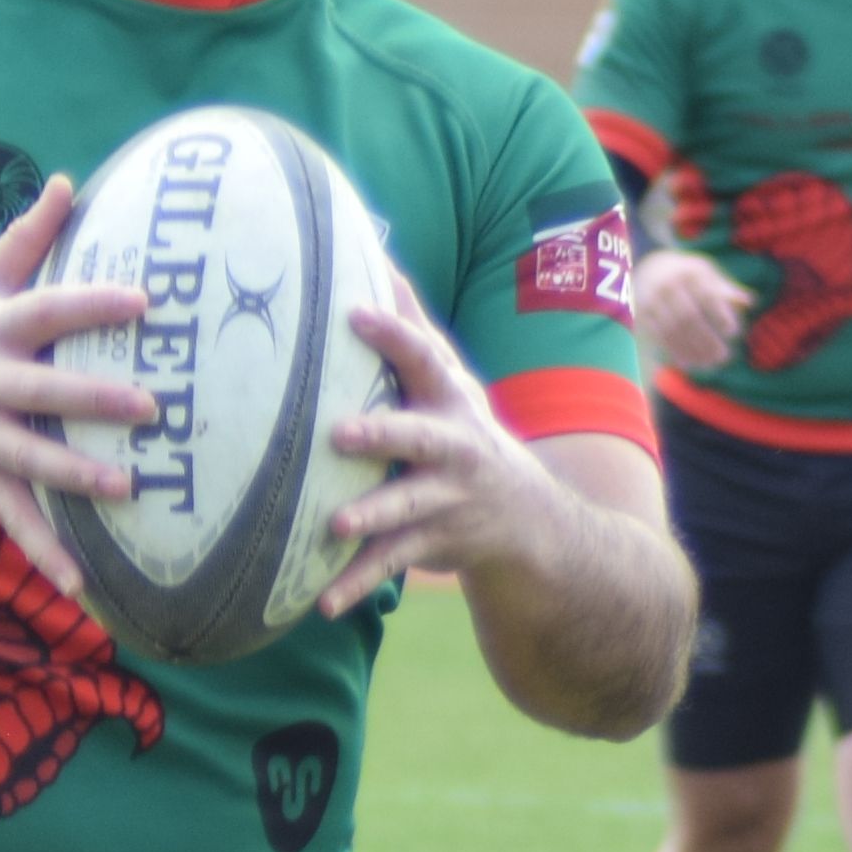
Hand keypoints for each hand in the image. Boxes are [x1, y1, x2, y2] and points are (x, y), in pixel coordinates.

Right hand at [0, 176, 152, 590]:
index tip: (145, 301)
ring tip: (127, 489)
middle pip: (42, 391)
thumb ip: (26, 238)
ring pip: (31, 462)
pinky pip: (15, 522)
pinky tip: (83, 586)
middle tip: (151, 405)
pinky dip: (47, 554)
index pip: (47, 311)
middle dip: (93, 400)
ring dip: (78, 479)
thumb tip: (69, 181)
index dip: (93, 305)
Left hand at [309, 285, 575, 613]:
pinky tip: (321, 603)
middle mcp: (455, 448)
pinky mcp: (434, 544)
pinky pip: (391, 565)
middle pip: (421, 437)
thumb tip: (374, 248)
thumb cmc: (464, 434)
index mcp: (451, 401)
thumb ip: (411, 326)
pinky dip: (356, 584)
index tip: (354, 312)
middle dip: (384, 434)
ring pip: (406, 508)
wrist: (530, 525)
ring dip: (372, 515)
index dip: (393, 333)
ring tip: (334, 524)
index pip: (425, 358)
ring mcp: (447, 500)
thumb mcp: (450, 382)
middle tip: (340, 433)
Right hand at [628, 242, 750, 377]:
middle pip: (688, 317)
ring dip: (692, 350)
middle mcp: (667, 285)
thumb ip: (726, 289)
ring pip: (673, 331)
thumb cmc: (688, 274)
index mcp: (688, 272)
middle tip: (723, 356)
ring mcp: (651, 300)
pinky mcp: (642, 314)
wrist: (649, 267)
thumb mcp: (707, 274)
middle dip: (706, 339)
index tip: (733, 333)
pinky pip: (659, 337)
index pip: (707, 296)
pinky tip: (690, 363)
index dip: (720, 315)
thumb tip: (750, 301)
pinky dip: (675, 352)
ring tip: (709, 364)